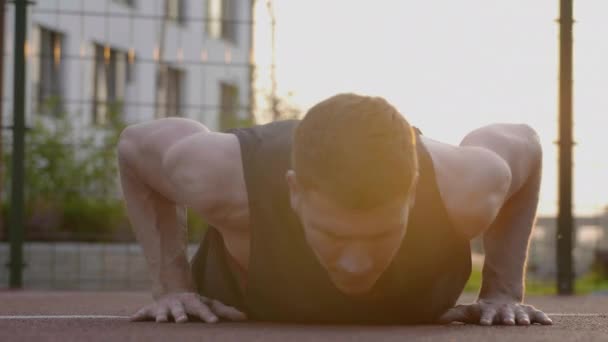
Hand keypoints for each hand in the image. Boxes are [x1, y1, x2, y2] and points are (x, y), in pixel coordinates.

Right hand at [130, 292, 246, 322]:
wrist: (173, 290)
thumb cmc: (196, 303)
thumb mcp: (210, 304)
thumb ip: (226, 311)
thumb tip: (246, 317)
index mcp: (194, 302)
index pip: (203, 309)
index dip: (208, 315)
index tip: (214, 322)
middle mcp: (179, 303)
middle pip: (181, 309)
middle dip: (181, 315)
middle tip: (182, 321)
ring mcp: (165, 306)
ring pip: (163, 311)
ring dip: (162, 316)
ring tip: (162, 321)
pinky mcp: (152, 309)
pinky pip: (144, 312)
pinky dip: (138, 315)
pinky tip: (132, 320)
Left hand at [438, 298, 552, 325]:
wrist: (501, 298)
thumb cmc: (481, 310)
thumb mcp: (468, 311)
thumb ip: (453, 315)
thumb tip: (435, 318)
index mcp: (489, 313)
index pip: (487, 316)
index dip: (486, 319)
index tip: (485, 323)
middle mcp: (504, 312)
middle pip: (505, 315)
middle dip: (507, 319)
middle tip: (508, 322)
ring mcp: (517, 312)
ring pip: (521, 315)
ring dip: (524, 319)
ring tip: (526, 323)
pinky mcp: (528, 312)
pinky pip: (537, 315)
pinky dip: (542, 318)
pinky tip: (549, 323)